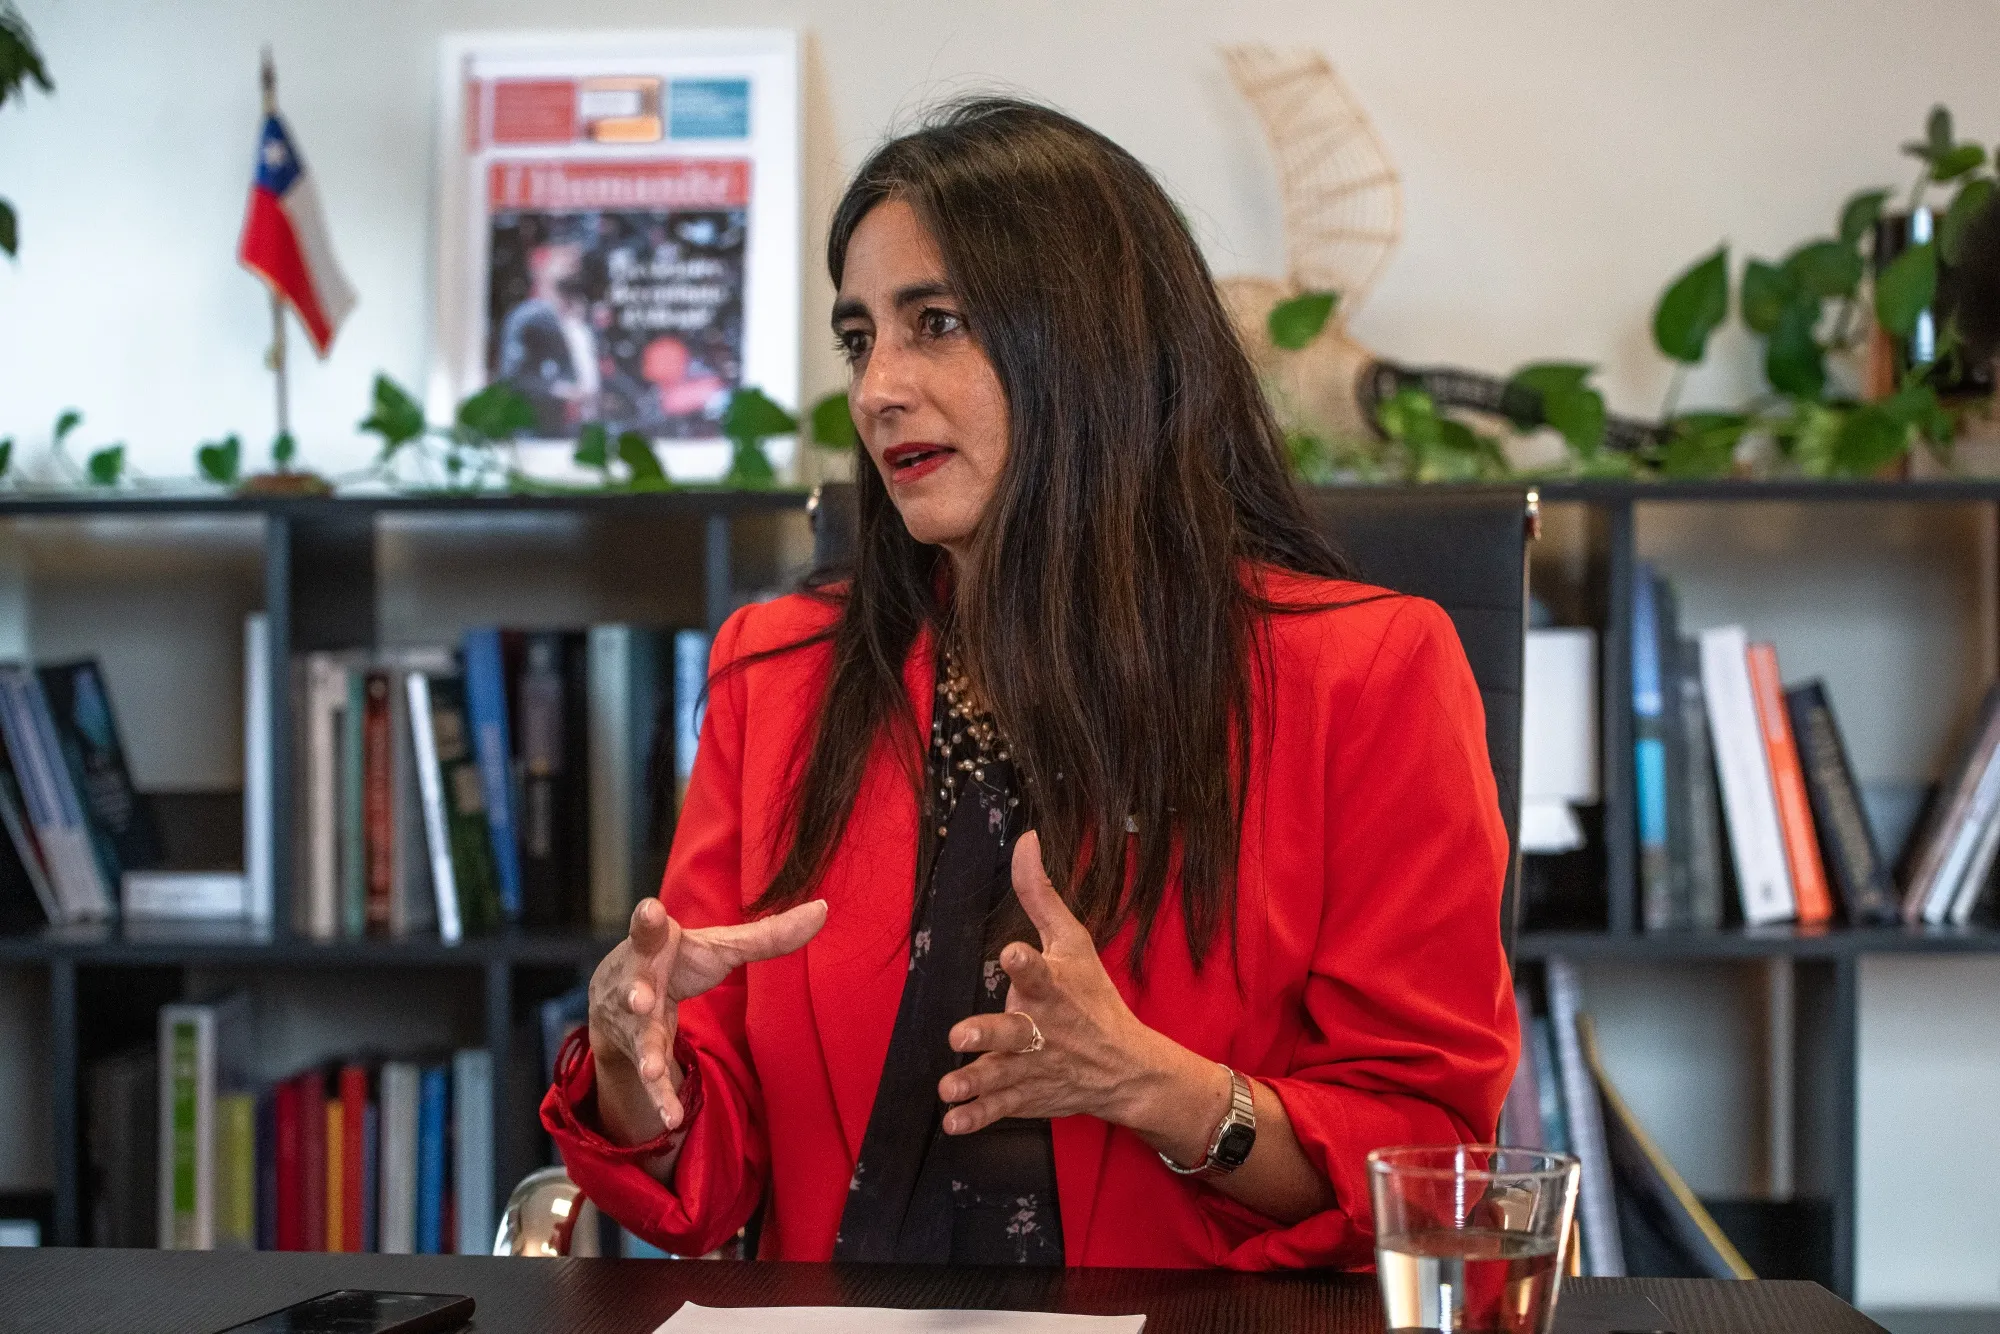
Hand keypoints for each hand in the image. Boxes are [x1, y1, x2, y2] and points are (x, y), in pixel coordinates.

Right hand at [588, 895, 827, 1132]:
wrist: (616, 997)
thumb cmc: (676, 961)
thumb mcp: (717, 946)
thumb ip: (767, 934)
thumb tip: (823, 909)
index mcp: (655, 948)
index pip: (650, 931)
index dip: (650, 920)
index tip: (651, 909)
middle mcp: (637, 983)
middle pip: (637, 986)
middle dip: (638, 993)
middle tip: (641, 1000)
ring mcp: (635, 1022)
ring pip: (641, 1038)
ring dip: (648, 1054)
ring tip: (653, 1069)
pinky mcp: (639, 1053)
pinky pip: (651, 1079)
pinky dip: (661, 1098)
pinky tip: (673, 1120)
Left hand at [937, 830, 1216, 1140]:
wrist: (1126, 1068)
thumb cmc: (1092, 997)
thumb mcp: (1073, 943)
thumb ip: (1040, 896)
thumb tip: (1025, 840)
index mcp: (1054, 988)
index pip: (1040, 972)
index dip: (1026, 963)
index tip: (1013, 954)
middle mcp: (1043, 1029)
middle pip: (1014, 1031)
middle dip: (989, 1034)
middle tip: (961, 1035)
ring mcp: (1034, 1067)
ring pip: (1001, 1075)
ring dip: (974, 1081)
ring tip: (949, 1088)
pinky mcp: (1028, 1095)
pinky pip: (1000, 1108)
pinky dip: (977, 1117)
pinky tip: (953, 1121)